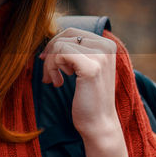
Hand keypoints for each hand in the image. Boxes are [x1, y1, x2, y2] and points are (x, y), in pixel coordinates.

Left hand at [38, 27, 120, 142]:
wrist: (98, 124)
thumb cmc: (88, 98)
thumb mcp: (83, 68)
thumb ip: (74, 52)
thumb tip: (49, 39)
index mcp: (107, 45)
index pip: (72, 32)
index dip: (55, 44)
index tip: (47, 61)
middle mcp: (107, 46)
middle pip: (66, 35)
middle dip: (51, 53)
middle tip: (49, 74)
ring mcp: (101, 56)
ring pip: (60, 45)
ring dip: (51, 64)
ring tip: (55, 81)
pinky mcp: (91, 68)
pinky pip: (60, 54)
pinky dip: (52, 67)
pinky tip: (58, 83)